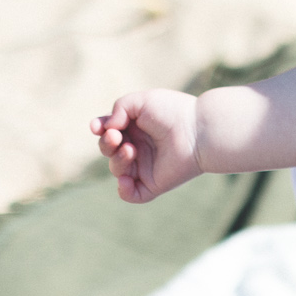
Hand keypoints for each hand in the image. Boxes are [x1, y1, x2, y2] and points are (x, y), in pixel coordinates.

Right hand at [90, 89, 203, 203]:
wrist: (198, 131)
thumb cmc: (172, 112)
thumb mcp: (142, 101)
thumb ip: (119, 108)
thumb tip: (107, 128)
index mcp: (136, 127)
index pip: (109, 130)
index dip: (99, 129)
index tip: (97, 126)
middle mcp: (139, 146)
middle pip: (109, 150)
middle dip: (106, 144)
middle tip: (115, 137)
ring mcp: (146, 166)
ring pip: (117, 169)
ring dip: (117, 160)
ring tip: (130, 150)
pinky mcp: (153, 184)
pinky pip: (132, 194)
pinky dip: (124, 190)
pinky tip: (125, 179)